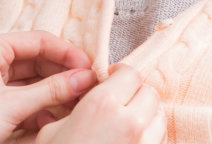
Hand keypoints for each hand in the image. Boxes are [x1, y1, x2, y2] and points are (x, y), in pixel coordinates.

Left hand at [0, 31, 96, 143]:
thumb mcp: (12, 105)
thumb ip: (52, 91)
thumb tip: (85, 78)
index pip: (39, 41)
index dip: (68, 54)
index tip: (91, 69)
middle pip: (38, 62)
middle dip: (63, 77)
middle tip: (88, 90)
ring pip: (32, 84)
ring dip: (53, 95)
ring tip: (75, 107)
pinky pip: (23, 102)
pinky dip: (39, 110)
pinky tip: (51, 122)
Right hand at [30, 64, 161, 142]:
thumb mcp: (51, 131)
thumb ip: (73, 110)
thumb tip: (80, 101)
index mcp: (102, 105)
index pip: (130, 74)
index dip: (121, 77)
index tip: (112, 82)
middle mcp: (130, 121)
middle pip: (150, 93)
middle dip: (136, 96)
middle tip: (120, 104)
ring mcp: (144, 143)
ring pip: (160, 118)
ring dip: (147, 117)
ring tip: (126, 126)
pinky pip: (158, 141)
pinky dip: (149, 138)